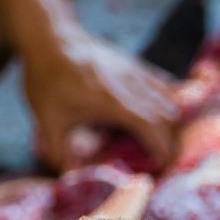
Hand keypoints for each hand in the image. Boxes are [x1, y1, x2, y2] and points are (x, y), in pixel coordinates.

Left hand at [23, 30, 178, 171]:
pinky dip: (170, 104)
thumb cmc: (47, 79)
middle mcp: (131, 84)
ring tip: (166, 144)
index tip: (163, 167)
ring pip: (170, 99)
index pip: (150, 126)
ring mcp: (136, 72)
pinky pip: (165, 85)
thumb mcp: (47, 120)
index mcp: (112, 100)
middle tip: (166, 163)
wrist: (50, 37)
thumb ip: (58, 152)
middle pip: (168, 115)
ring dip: (172, 124)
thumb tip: (70, 181)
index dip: (161, 148)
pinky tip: (165, 118)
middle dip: (172, 141)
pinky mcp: (136, 66)